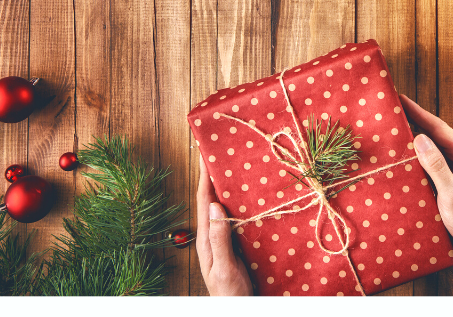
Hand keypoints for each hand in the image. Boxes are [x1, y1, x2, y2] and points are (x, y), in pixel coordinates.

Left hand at [196, 155, 252, 295]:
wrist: (237, 311)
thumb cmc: (229, 294)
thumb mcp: (224, 266)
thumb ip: (219, 237)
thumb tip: (215, 204)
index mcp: (206, 238)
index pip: (204, 199)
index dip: (204, 175)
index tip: (205, 152)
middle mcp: (213, 234)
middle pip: (212, 198)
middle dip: (214, 174)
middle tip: (221, 151)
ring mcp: (223, 239)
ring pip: (224, 205)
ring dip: (227, 185)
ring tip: (234, 165)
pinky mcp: (235, 244)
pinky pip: (235, 217)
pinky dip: (239, 201)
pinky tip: (248, 195)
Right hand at [399, 95, 452, 295]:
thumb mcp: (451, 193)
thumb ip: (436, 166)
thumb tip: (420, 139)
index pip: (439, 128)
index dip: (419, 113)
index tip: (402, 100)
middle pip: (434, 134)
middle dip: (414, 122)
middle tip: (392, 111)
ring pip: (431, 148)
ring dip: (414, 140)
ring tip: (393, 129)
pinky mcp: (447, 179)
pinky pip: (429, 163)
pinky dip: (416, 158)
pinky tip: (402, 156)